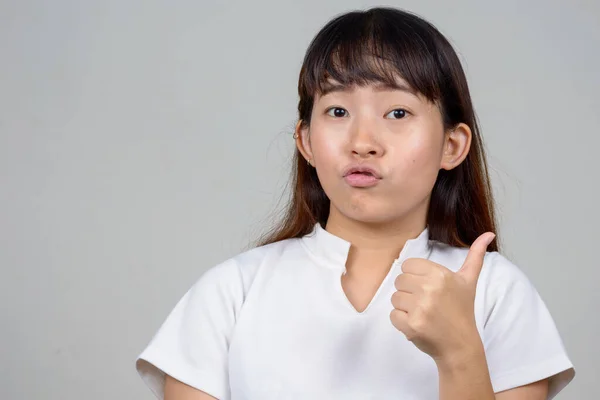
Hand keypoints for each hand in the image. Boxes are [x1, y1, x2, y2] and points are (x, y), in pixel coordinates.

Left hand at [390, 232, 495, 364]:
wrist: (460, 344)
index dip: (415, 277)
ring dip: (405, 307)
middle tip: (425, 302)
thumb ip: (475, 256)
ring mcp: (420, 308)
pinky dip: (401, 321)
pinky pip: (392, 315)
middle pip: (399, 281)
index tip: (427, 288)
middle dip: (409, 292)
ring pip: (395, 298)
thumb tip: (488, 234)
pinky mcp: (411, 325)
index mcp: (440, 274)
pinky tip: (418, 323)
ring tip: (423, 313)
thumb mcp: (468, 281)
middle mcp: (429, 289)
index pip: (407, 265)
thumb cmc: (462, 310)